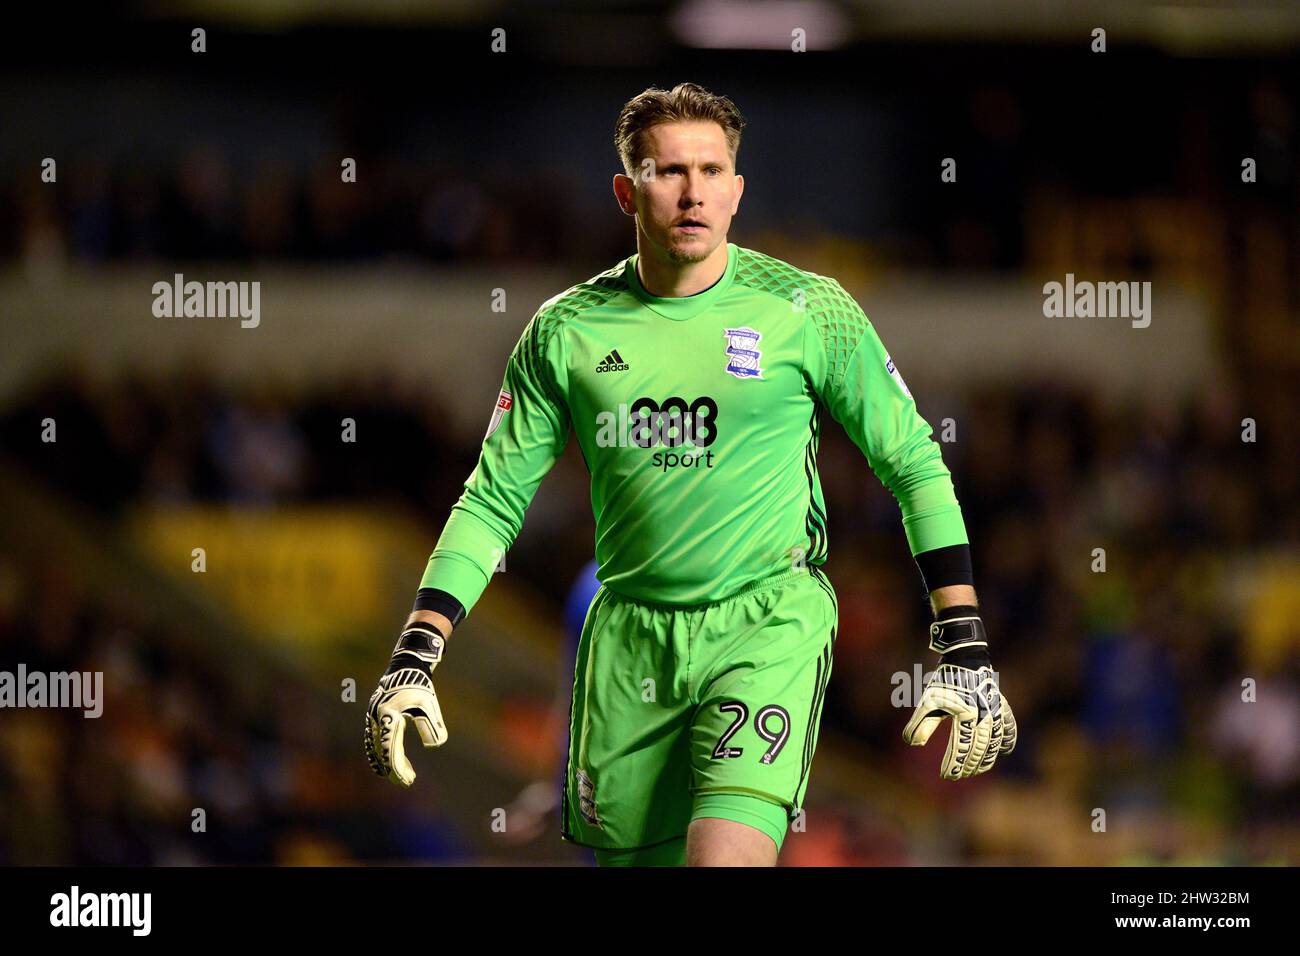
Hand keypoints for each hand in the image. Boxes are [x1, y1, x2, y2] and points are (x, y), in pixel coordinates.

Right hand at [365, 621, 447, 786]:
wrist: (407, 666)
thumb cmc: (420, 685)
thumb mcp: (429, 704)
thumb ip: (432, 725)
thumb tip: (434, 745)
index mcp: (388, 716)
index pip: (390, 749)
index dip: (398, 767)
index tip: (407, 780)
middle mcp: (376, 718)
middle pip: (381, 751)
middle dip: (392, 768)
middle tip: (406, 782)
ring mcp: (373, 717)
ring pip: (375, 746)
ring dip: (384, 762)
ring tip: (395, 775)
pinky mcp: (375, 716)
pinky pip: (373, 739)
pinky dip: (378, 751)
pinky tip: (386, 760)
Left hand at [902, 612, 1016, 778]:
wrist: (965, 659)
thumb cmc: (944, 681)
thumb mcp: (928, 701)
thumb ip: (919, 723)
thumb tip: (913, 743)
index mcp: (966, 715)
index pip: (961, 748)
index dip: (953, 764)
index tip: (946, 775)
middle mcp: (984, 716)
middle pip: (978, 750)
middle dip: (968, 765)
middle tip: (958, 775)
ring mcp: (996, 712)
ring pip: (994, 743)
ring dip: (986, 759)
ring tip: (976, 769)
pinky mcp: (1001, 707)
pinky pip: (1009, 728)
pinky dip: (1006, 742)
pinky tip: (1002, 752)